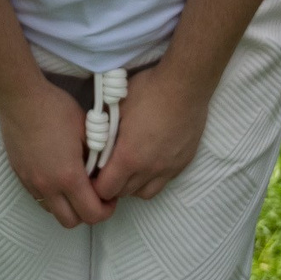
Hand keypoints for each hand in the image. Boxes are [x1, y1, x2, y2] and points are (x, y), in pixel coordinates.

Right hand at [0, 77, 112, 228]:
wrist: (21, 99)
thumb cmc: (55, 109)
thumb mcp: (87, 130)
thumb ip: (97, 156)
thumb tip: (104, 171)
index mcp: (68, 176)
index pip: (92, 213)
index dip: (107, 209)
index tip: (111, 196)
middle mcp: (48, 186)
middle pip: (71, 222)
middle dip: (87, 213)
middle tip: (96, 195)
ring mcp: (31, 182)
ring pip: (52, 212)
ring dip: (67, 207)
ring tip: (75, 187)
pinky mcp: (20, 176)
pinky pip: (39, 198)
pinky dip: (52, 196)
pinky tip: (57, 176)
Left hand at [88, 61, 210, 203]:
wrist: (186, 85)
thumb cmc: (149, 91)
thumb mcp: (118, 107)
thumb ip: (107, 131)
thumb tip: (98, 142)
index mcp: (128, 157)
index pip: (106, 190)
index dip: (96, 185)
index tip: (94, 174)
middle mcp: (149, 169)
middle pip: (124, 193)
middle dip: (113, 185)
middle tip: (109, 170)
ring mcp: (168, 168)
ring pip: (145, 193)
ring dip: (133, 186)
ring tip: (130, 169)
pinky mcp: (182, 163)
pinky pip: (163, 182)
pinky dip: (152, 178)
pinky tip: (150, 162)